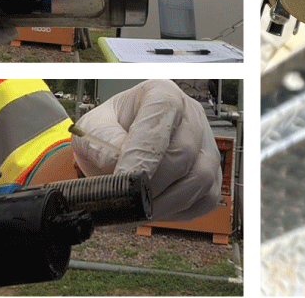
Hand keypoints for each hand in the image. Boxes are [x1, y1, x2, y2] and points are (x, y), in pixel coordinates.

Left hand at [72, 80, 222, 220]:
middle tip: (127, 201)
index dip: (144, 150)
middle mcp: (190, 115)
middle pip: (183, 151)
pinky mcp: (212, 174)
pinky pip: (206, 198)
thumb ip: (101, 146)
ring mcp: (205, 145)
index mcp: (161, 93)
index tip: (124, 178)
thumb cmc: (107, 133)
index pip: (162, 114)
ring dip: (166, 202)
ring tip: (138, 210)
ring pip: (200, 177)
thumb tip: (120, 171)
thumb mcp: (92, 130)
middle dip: (153, 183)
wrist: (115, 147)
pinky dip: (180, 211)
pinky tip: (156, 209)